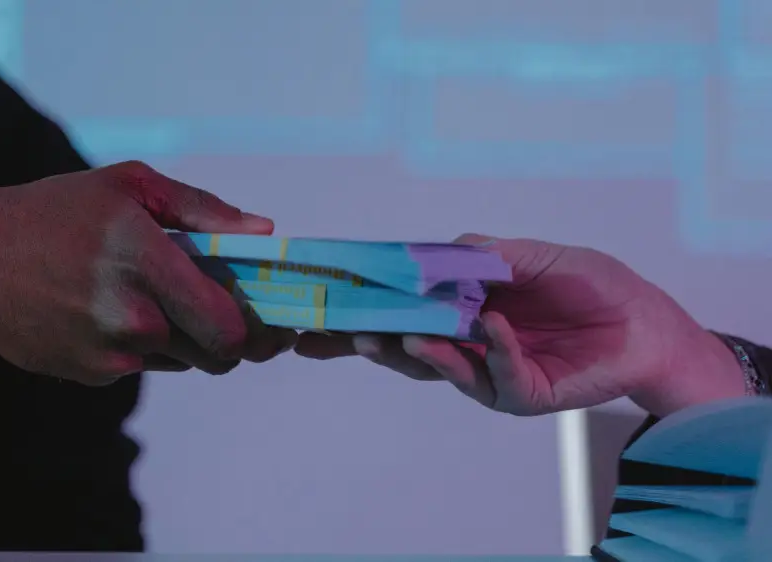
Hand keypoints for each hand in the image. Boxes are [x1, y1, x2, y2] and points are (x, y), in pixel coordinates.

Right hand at [0, 161, 296, 384]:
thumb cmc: (55, 211)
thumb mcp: (129, 185)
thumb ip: (202, 209)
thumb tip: (263, 231)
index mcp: (147, 263)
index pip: (229, 326)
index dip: (258, 330)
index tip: (270, 321)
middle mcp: (132, 317)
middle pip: (216, 356)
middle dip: (229, 339)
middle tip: (221, 310)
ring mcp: (108, 353)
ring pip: (180, 361)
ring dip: (182, 336)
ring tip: (147, 295)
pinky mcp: (89, 374)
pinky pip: (140, 365)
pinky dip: (141, 344)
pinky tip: (106, 310)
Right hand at [296, 234, 743, 416]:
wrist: (644, 322)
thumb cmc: (591, 286)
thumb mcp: (536, 257)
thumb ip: (491, 255)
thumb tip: (440, 251)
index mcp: (462, 309)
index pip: (404, 308)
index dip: (366, 308)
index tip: (326, 304)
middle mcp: (467, 344)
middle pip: (406, 347)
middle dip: (369, 342)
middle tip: (340, 333)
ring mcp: (491, 373)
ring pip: (441, 369)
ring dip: (418, 352)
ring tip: (395, 336)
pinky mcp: (522, 393)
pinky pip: (498, 374)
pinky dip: (493, 348)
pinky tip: (492, 324)